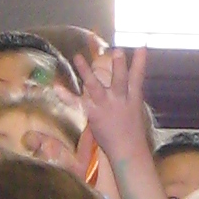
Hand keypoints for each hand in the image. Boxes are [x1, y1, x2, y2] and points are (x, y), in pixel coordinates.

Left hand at [77, 46, 149, 162]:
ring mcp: (105, 107)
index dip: (140, 61)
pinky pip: (77, 103)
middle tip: (118, 51)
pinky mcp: (92, 115)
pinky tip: (56, 87)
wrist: (128, 152)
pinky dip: (66, 96)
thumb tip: (129, 83)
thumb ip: (129, 95)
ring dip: (86, 72)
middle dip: (119, 66)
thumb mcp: (135, 110)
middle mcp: (119, 100)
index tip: (142, 46)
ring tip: (78, 57)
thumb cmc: (131, 132)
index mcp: (132, 98)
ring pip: (95, 87)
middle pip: (120, 80)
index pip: (138, 77)